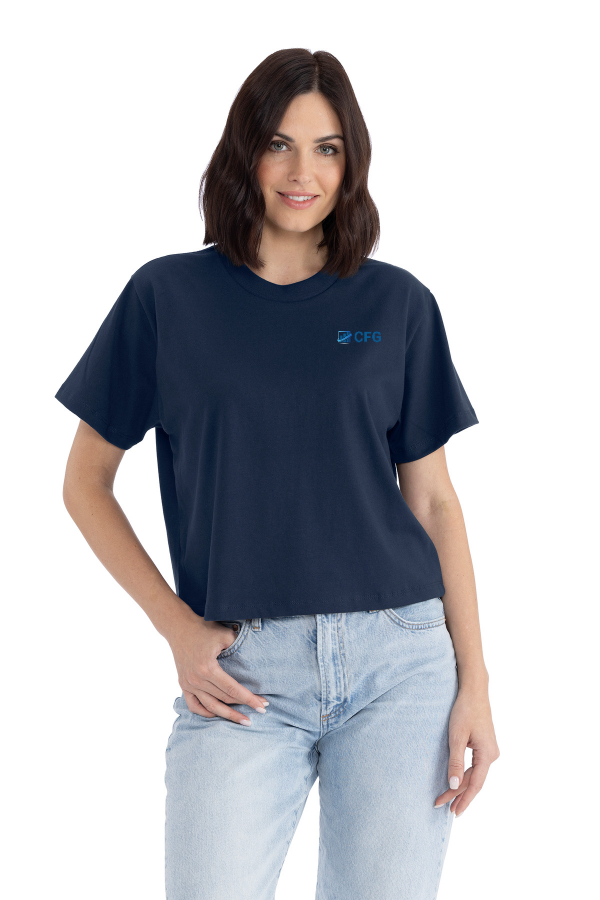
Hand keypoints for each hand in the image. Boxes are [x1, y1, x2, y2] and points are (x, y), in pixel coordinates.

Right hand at [166, 616, 268, 725]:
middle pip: (224, 699)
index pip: (232, 689)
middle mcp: (197, 679)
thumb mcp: (224, 634)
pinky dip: (205, 712)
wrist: (179, 627)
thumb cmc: (203, 629)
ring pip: (210, 706)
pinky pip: (193, 705)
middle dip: (244, 706)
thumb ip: (239, 645)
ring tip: (243, 721)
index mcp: (208, 668)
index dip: (249, 698)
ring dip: (228, 715)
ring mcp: (188, 684)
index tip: (262, 705)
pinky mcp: (183, 685)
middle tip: (261, 710)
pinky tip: (218, 714)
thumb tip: (255, 656)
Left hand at [434, 684, 499, 815]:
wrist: (474, 690)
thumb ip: (455, 762)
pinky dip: (465, 776)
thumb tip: (453, 785)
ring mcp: (489, 750)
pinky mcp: (484, 746)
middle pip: (474, 781)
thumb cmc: (465, 710)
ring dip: (461, 786)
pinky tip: (457, 783)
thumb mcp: (456, 736)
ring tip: (448, 800)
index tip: (453, 812)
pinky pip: (475, 766)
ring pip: (475, 774)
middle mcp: (492, 755)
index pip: (475, 784)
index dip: (463, 799)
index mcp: (487, 754)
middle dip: (458, 794)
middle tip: (442, 806)